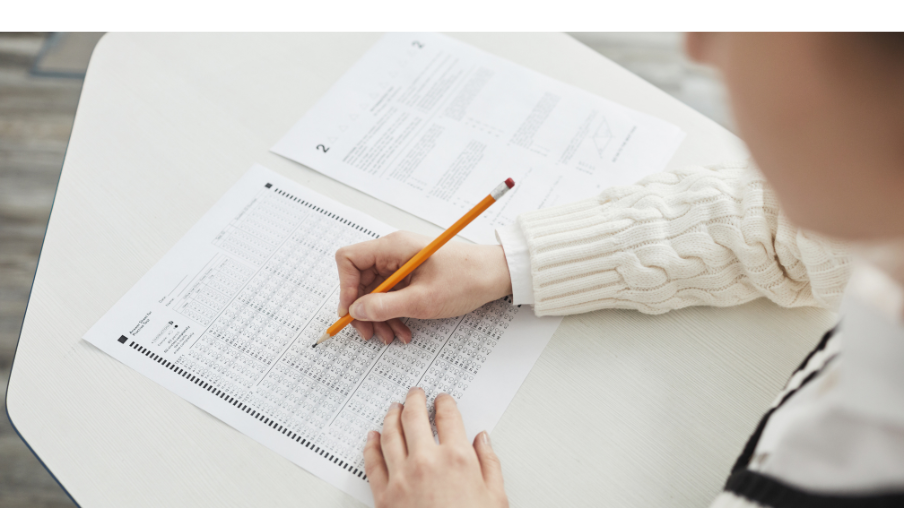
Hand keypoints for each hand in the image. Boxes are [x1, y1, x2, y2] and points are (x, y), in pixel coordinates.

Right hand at [335, 231, 511, 343]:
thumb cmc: (466, 279)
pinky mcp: (411, 276)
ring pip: (375, 292)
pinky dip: (393, 314)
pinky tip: (403, 331)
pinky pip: (392, 295)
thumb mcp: (422, 300)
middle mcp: (393, 252)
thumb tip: (356, 311)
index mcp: (393, 247)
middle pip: (360, 280)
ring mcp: (402, 264)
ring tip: (390, 337)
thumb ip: (385, 306)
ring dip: (379, 316)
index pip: (349, 259)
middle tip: (369, 334)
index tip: (352, 313)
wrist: (495, 276)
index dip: (345, 287)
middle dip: (363, 310)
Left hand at [364, 388, 507, 507]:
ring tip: (394, 408)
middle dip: (414, 400)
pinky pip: (372, 462)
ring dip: (391, 416)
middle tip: (415, 394)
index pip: (448, 417)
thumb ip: (490, 464)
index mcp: (457, 459)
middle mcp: (426, 462)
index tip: (443, 400)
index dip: (444, 403)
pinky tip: (372, 437)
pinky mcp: (384, 496)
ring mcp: (402, 478)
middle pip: (414, 417)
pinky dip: (371, 445)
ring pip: (390, 434)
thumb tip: (483, 441)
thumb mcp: (496, 498)